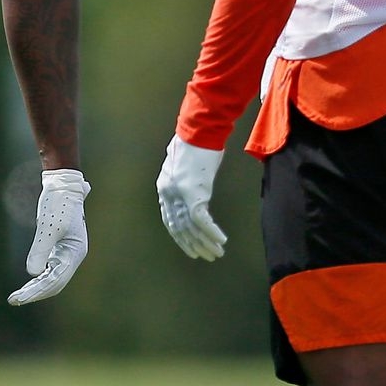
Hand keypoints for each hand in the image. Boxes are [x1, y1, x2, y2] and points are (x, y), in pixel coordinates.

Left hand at [7, 169, 89, 305]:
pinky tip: (27, 283)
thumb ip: (40, 249)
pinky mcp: (60, 249)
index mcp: (74, 253)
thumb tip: (32, 274)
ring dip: (36, 288)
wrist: (62, 186)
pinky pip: (50, 270)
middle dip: (35, 293)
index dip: (36, 292)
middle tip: (13, 300)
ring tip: (16, 296)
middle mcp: (73, 256)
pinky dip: (38, 278)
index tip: (18, 298)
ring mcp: (68, 253)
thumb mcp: (48, 226)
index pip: (55, 281)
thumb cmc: (58, 204)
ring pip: (52, 279)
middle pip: (54, 284)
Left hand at [156, 135, 226, 260]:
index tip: (191, 248)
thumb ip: (181, 174)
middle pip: (181, 228)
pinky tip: (221, 241)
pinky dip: (212, 232)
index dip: (181, 237)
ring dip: (206, 242)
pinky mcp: (195, 193)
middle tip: (206, 256)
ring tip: (217, 253)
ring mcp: (181, 195)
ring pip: (192, 228)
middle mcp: (169, 194)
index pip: (170, 220)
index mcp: (164, 188)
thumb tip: (186, 177)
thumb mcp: (181, 161)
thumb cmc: (194, 141)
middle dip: (194, 244)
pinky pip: (203, 220)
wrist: (199, 129)